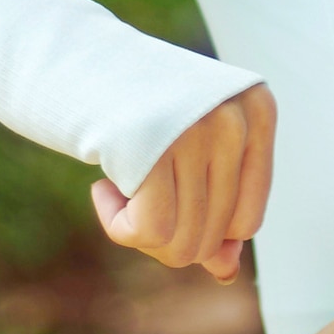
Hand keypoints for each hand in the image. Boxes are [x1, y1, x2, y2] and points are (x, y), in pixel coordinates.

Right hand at [90, 81, 274, 281]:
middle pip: (213, 237)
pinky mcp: (153, 148)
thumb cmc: (141, 111)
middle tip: (134, 195)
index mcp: (259, 110)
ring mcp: (197, 130)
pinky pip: (148, 233)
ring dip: (140, 234)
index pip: (247, 221)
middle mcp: (235, 117)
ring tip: (119, 188)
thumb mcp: (191, 153)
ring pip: (183, 242)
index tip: (167, 197)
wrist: (75, 59)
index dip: (203, 231)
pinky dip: (118, 227)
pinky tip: (101, 188)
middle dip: (167, 234)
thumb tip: (226, 273)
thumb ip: (215, 211)